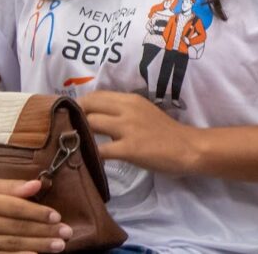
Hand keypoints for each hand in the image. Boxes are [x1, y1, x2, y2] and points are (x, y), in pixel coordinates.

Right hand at [0, 179, 70, 252]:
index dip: (37, 213)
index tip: (57, 216)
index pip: (15, 208)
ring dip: (37, 246)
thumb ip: (13, 186)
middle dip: (44, 232)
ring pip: (10, 244)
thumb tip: (38, 184)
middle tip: (66, 233)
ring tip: (58, 246)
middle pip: (16, 228)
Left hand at [81, 91, 196, 174]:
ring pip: (90, 125)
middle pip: (87, 107)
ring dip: (79, 136)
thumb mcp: (144, 112)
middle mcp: (127, 109)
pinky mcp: (129, 149)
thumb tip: (95, 116)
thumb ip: (122, 111)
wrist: (188, 148)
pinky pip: (99, 150)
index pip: (95, 95)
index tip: (72, 117)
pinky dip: (90, 155)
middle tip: (69, 133)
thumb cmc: (167, 132)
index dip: (79, 105)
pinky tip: (88, 161)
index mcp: (131, 99)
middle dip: (74, 119)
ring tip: (75, 145)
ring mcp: (128, 129)